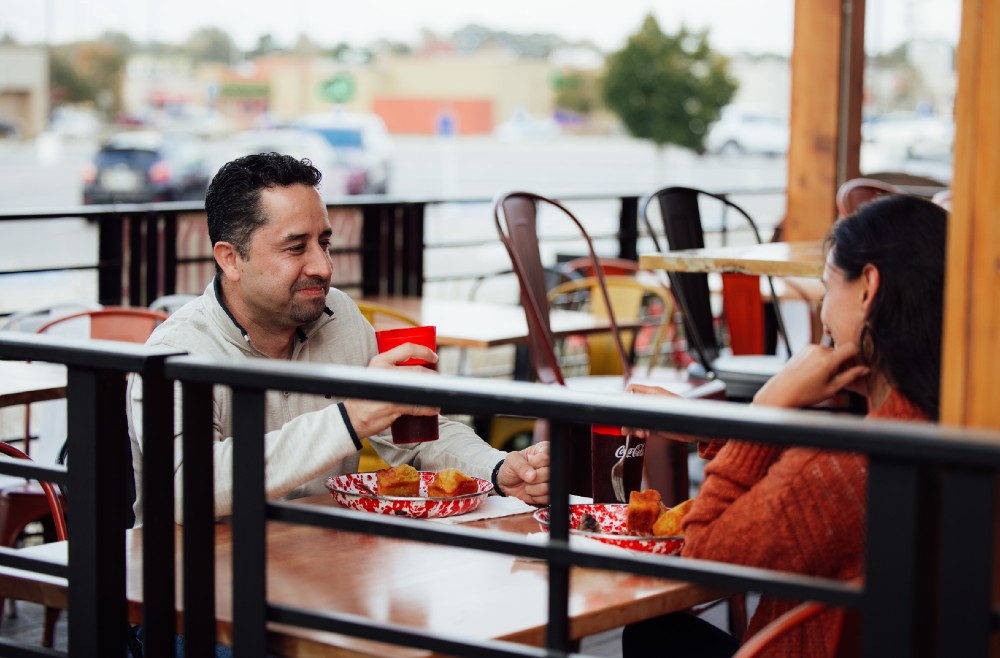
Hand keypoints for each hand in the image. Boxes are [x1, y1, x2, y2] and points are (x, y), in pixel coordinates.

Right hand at [341, 343, 441, 437]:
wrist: (351, 417)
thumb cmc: (364, 396)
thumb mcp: (374, 374)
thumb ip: (391, 369)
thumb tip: (415, 369)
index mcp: (379, 361)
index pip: (407, 349)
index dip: (425, 351)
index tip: (434, 356)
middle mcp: (384, 371)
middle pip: (418, 370)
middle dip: (433, 376)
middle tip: (437, 381)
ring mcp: (389, 389)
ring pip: (419, 387)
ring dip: (433, 391)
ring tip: (436, 394)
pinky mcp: (393, 405)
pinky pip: (418, 405)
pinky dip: (429, 408)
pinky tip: (434, 408)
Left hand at [497, 441, 549, 503]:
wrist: (507, 484)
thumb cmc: (511, 467)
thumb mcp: (511, 460)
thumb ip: (520, 465)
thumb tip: (532, 476)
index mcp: (545, 450)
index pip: (547, 457)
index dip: (535, 463)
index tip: (528, 462)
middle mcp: (552, 465)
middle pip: (549, 473)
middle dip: (533, 478)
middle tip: (526, 476)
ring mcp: (553, 480)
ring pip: (548, 487)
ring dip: (533, 488)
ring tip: (528, 484)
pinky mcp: (551, 494)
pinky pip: (547, 498)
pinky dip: (536, 497)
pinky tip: (532, 492)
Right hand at [623, 384, 697, 442]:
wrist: (696, 427)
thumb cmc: (683, 412)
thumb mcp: (661, 404)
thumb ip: (645, 403)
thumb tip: (629, 403)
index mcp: (653, 392)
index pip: (632, 389)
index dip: (626, 397)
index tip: (624, 407)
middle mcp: (652, 402)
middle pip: (632, 407)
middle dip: (629, 417)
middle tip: (626, 428)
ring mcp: (654, 414)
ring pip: (636, 419)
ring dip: (635, 427)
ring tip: (640, 433)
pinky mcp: (656, 426)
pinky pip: (643, 428)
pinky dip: (641, 432)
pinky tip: (645, 435)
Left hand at [752, 341, 869, 408]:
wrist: (781, 391)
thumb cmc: (804, 394)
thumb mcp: (831, 389)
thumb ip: (850, 377)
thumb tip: (865, 370)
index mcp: (828, 360)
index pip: (852, 347)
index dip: (858, 355)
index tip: (858, 364)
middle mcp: (819, 350)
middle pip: (840, 352)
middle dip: (843, 363)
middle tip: (837, 378)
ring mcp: (810, 348)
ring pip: (830, 352)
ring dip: (831, 362)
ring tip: (823, 377)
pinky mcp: (804, 349)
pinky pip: (819, 352)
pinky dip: (822, 360)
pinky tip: (815, 373)